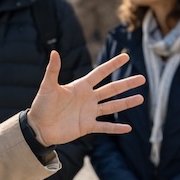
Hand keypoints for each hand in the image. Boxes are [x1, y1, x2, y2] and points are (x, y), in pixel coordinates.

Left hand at [27, 51, 144, 146]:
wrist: (38, 127)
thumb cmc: (41, 106)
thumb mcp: (47, 87)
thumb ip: (53, 70)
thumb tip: (54, 52)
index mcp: (80, 87)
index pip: (100, 73)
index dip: (112, 65)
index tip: (125, 57)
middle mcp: (87, 98)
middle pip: (111, 89)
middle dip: (126, 83)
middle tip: (142, 78)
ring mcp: (89, 113)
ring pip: (112, 106)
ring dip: (126, 103)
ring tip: (141, 98)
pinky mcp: (87, 126)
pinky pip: (105, 127)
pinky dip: (116, 128)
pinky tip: (128, 128)